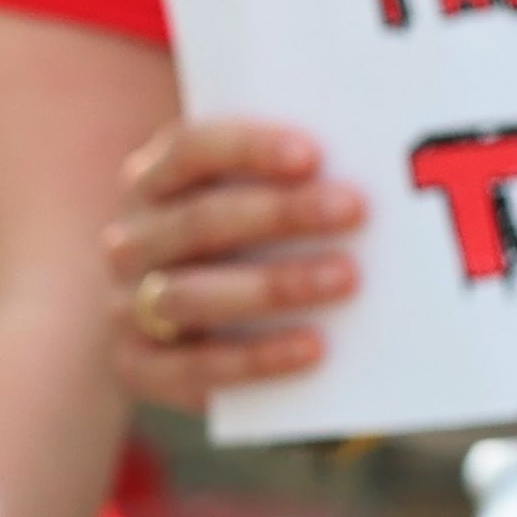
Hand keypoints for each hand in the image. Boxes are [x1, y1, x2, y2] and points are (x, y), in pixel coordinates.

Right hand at [102, 114, 362, 409]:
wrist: (186, 334)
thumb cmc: (247, 244)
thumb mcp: (258, 200)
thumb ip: (296, 179)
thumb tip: (390, 163)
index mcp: (154, 181)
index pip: (191, 150)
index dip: (249, 149)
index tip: (313, 155)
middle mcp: (132, 240)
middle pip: (201, 220)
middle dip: (280, 214)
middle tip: (355, 209)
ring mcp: (127, 305)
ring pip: (192, 294)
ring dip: (273, 285)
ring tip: (346, 277)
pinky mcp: (139, 367)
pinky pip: (194, 366)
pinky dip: (257, 357)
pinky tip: (313, 347)